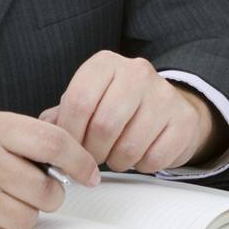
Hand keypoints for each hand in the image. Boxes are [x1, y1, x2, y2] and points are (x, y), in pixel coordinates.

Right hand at [0, 112, 98, 228]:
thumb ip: (25, 138)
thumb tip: (73, 158)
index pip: (54, 143)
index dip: (81, 160)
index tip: (90, 172)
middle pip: (48, 188)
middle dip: (49, 193)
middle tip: (33, 187)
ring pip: (30, 217)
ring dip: (24, 212)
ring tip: (1, 198)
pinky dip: (2, 228)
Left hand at [40, 51, 225, 172]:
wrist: (168, 106)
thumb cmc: (121, 105)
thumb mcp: (89, 100)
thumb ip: (64, 114)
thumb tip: (45, 130)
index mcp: (106, 64)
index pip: (79, 100)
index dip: (69, 134)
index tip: (69, 148)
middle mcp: (137, 72)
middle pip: (103, 126)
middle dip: (92, 152)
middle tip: (92, 157)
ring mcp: (164, 95)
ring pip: (129, 147)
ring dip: (117, 161)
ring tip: (116, 154)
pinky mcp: (183, 120)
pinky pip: (154, 158)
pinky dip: (142, 165)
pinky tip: (140, 153)